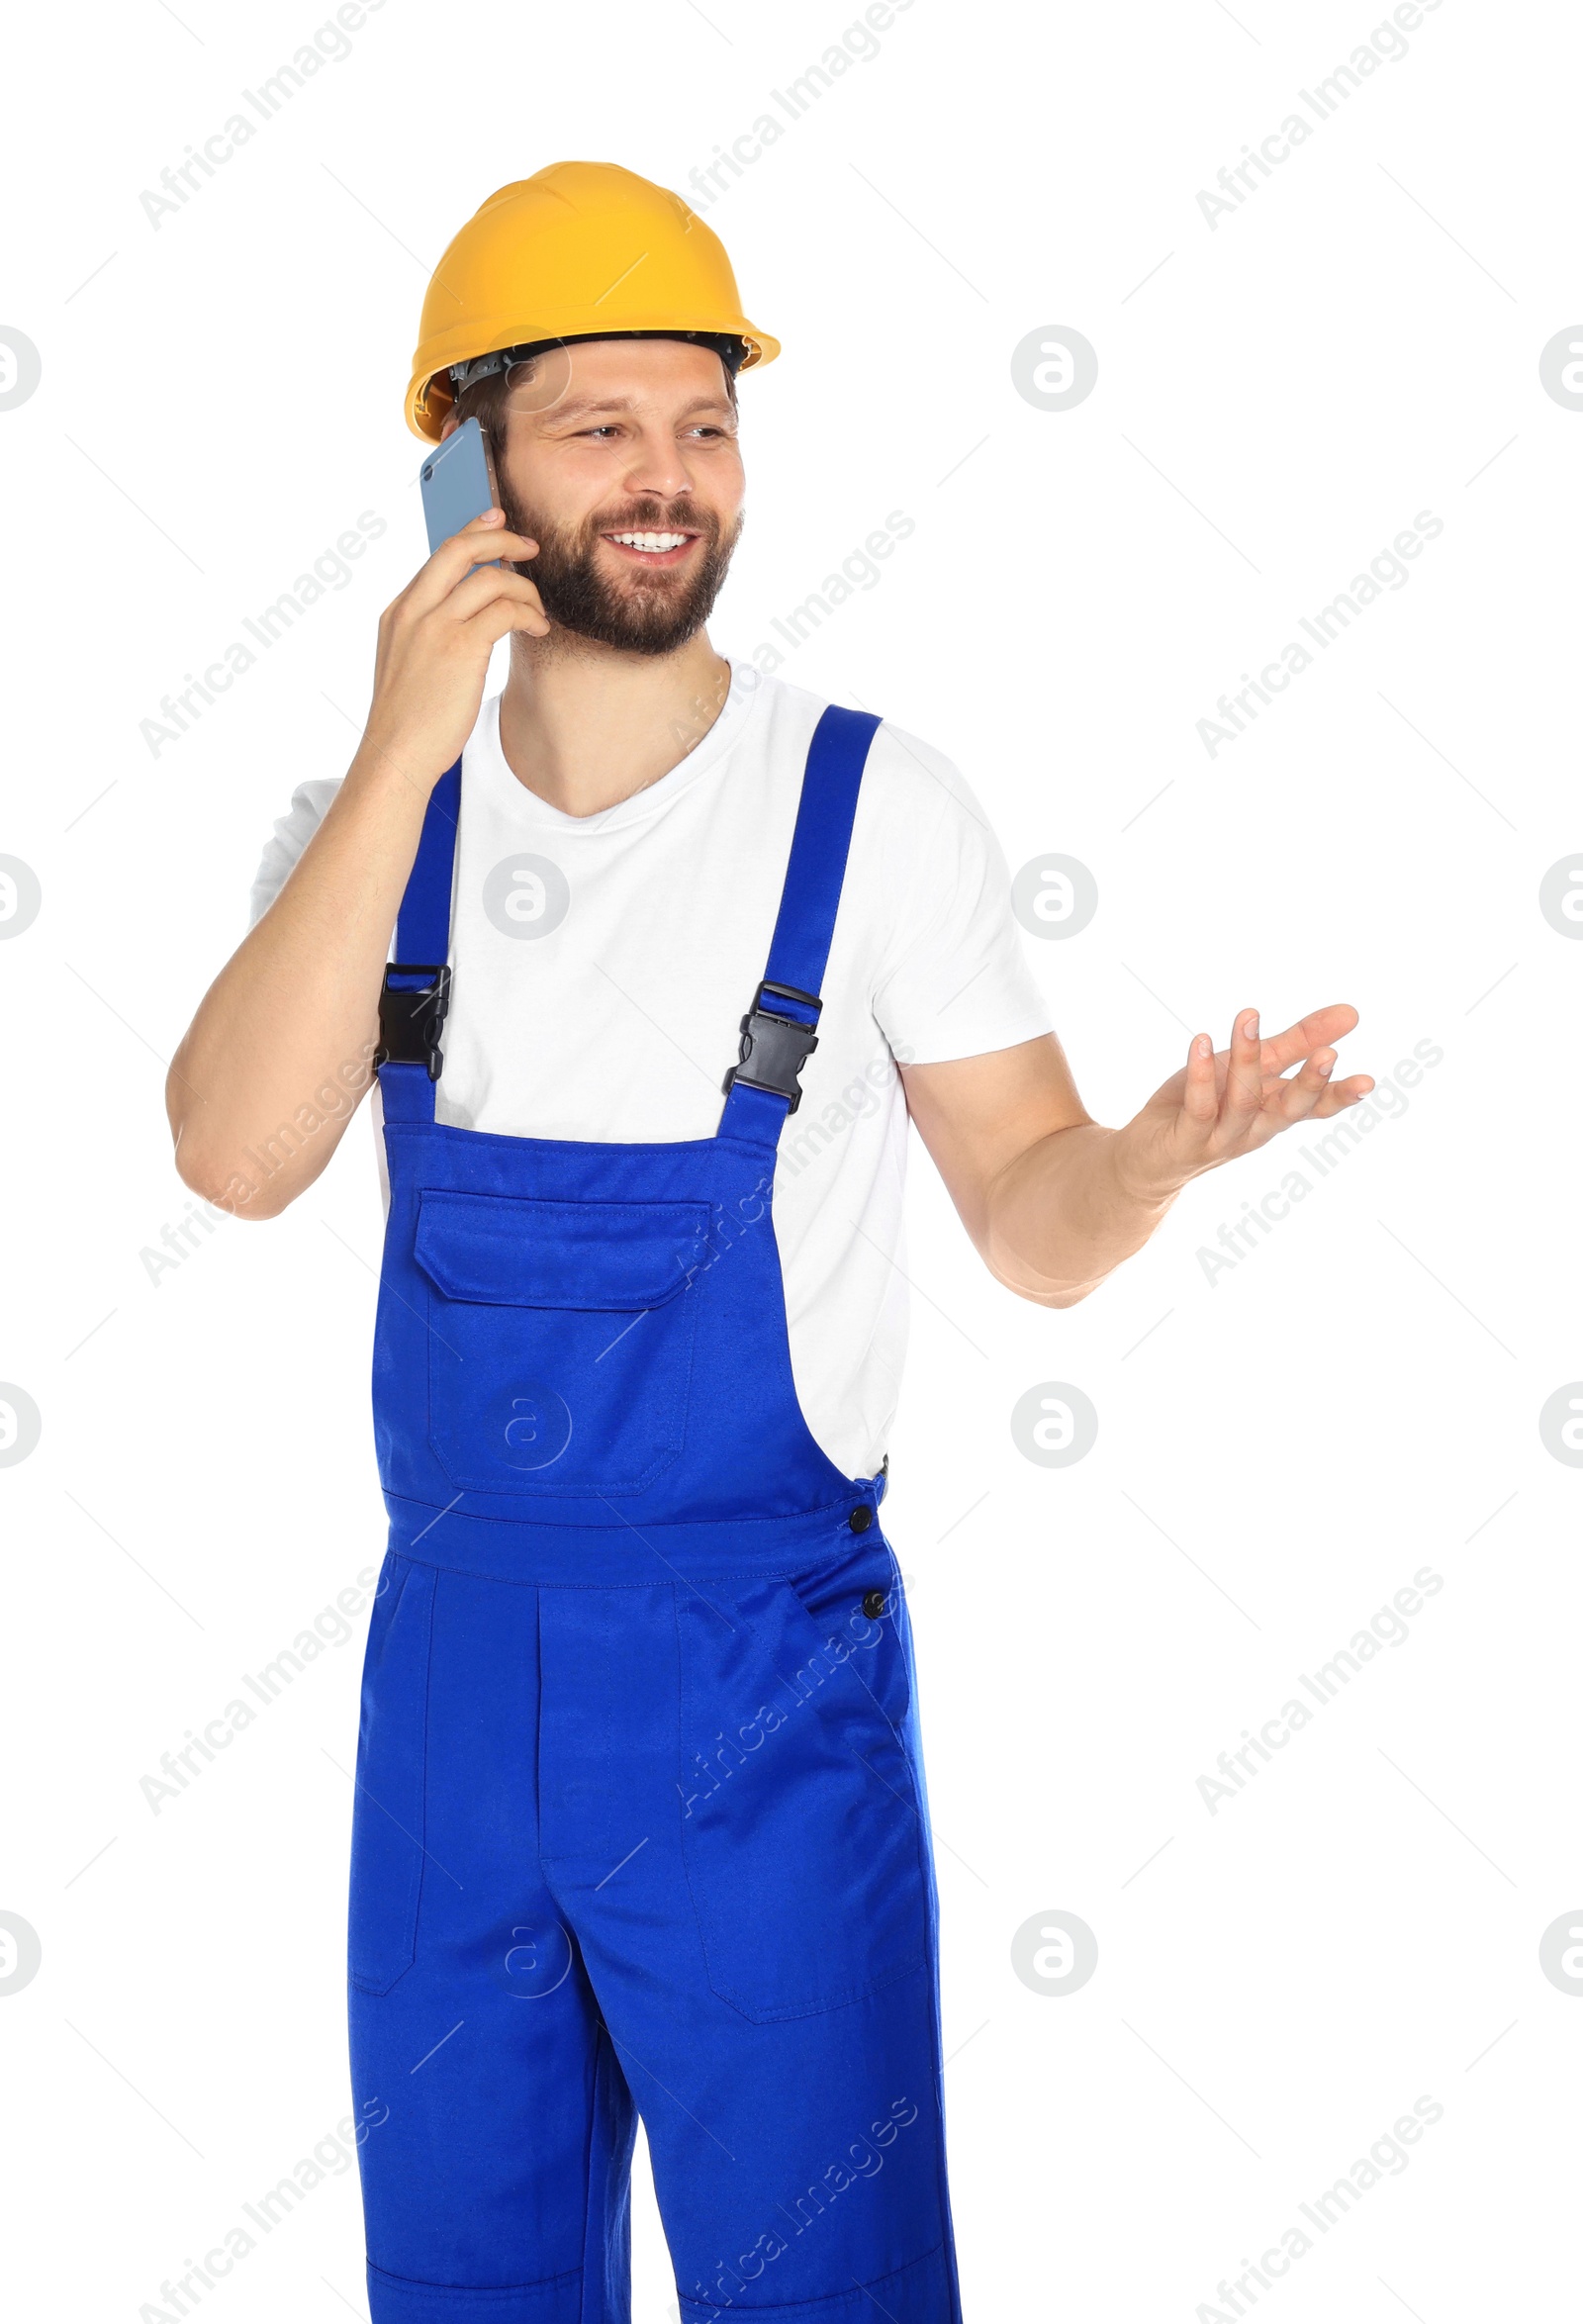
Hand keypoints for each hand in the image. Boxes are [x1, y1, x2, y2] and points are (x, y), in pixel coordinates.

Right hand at [358, 508, 549, 790]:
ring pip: (491, 578)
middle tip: (530, 548)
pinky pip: (505, 610)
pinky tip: (538, 631)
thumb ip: (427, 633)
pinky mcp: (460, 647)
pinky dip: (529, 615)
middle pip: (460, 548)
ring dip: (525, 591)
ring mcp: (434, 627)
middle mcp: (413, 610)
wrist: (396, 756)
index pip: (439, 555)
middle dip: (501, 539)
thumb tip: (464, 617)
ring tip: (538, 614)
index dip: (473, 531)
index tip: (497, 520)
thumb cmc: (408, 721)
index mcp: (399, 612)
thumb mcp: (407, 665)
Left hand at [1114, 1003, 1372, 1202]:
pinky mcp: (1184, 1141)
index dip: (1339, 1096)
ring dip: (1246, 1059)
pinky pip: (1197, 1107)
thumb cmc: (1205, 1106)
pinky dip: (1200, 1075)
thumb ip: (1296, 1043)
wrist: (1146, 1159)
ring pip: (1241, 1102)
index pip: (1314, 1107)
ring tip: (1248, 1015)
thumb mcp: (1249, 1068)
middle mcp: (1252, 1130)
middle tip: (1329, 1054)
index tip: (1368, 1082)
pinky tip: (1201, 1041)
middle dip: (1308, 1084)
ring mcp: (1219, 1139)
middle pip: (1286, 1110)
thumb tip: (1351, 1013)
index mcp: (1272, 1112)